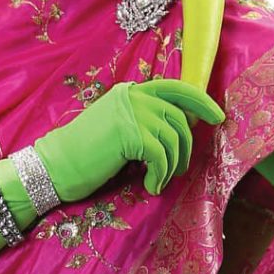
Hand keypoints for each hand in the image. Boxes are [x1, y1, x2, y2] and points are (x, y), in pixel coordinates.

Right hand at [33, 79, 224, 202]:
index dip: (201, 100)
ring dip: (172, 165)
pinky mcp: (130, 134)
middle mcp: (134, 96)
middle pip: (180, 118)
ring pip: (174, 139)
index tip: (217, 116)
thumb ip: (145, 118)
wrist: (55, 164)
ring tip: (158, 180)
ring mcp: (132, 113)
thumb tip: (183, 126)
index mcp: (131, 91)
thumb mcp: (119, 126)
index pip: (176, 87)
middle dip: (186, 147)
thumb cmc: (86, 151)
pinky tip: (150, 185)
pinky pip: (162, 157)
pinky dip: (160, 175)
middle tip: (180, 169)